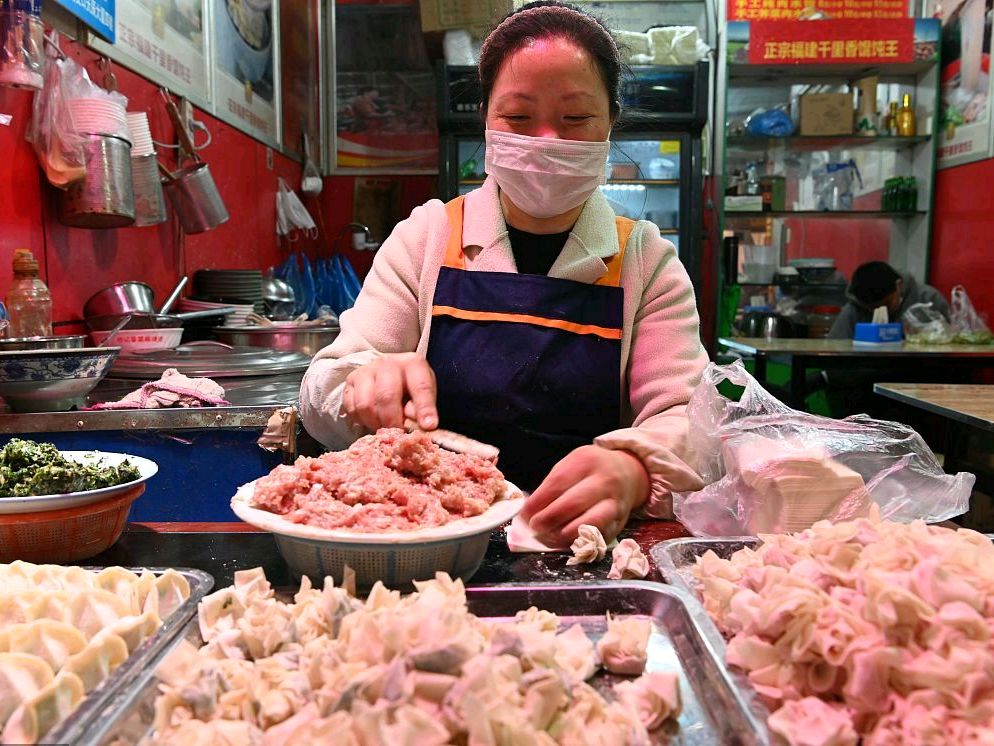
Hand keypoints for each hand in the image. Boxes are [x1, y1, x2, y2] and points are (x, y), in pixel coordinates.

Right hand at [342, 353, 436, 431]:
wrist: (388, 374)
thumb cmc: (410, 388)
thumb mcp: (422, 395)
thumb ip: (421, 409)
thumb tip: (420, 425)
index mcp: (413, 363)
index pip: (420, 386)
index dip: (425, 408)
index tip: (428, 427)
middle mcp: (388, 362)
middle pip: (386, 395)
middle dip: (392, 420)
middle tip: (397, 434)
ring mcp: (366, 370)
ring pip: (366, 404)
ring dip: (375, 423)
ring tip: (385, 427)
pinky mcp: (351, 380)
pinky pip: (352, 408)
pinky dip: (362, 420)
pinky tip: (372, 420)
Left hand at [519, 445, 649, 546]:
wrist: (628, 473)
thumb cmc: (591, 470)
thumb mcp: (572, 465)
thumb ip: (552, 485)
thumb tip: (529, 511)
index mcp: (586, 461)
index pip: (557, 484)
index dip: (538, 502)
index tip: (525, 514)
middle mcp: (604, 481)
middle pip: (572, 503)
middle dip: (549, 518)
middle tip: (535, 526)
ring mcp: (615, 502)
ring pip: (590, 522)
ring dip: (565, 534)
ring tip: (550, 537)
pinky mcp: (620, 522)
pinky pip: (599, 536)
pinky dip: (580, 542)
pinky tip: (567, 541)